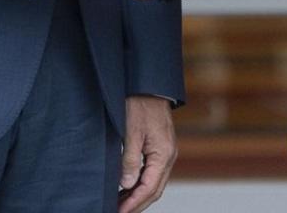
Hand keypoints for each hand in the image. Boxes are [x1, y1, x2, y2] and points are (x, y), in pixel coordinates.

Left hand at [118, 95, 176, 212]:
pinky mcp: (160, 149)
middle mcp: (168, 156)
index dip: (134, 202)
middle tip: (118, 212)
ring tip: (120, 204)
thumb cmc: (140, 103)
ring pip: (154, 183)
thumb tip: (126, 184)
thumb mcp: (131, 131)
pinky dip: (140, 184)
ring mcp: (166, 153)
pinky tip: (127, 188)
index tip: (119, 211)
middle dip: (137, 204)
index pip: (149, 187)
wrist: (150, 85)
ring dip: (138, 196)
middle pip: (155, 190)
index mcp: (164, 153)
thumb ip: (129, 160)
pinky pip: (152, 173)